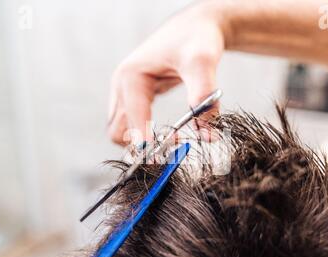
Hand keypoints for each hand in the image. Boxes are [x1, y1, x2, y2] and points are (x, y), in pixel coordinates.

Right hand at [107, 2, 225, 144]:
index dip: (147, 145)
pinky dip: (147, 135)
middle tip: (173, 150)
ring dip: (144, 143)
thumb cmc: (197, 38)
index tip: (168, 158)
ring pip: (122, 132)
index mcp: (130, 77)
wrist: (197, 26)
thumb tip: (209, 137)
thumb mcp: (202, 62)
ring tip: (175, 141)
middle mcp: (122, 86)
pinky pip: (132, 125)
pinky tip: (172, 134)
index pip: (130, 124)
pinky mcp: (135, 97)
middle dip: (142, 147)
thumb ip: (204, 96)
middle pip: (118, 133)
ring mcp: (125, 92)